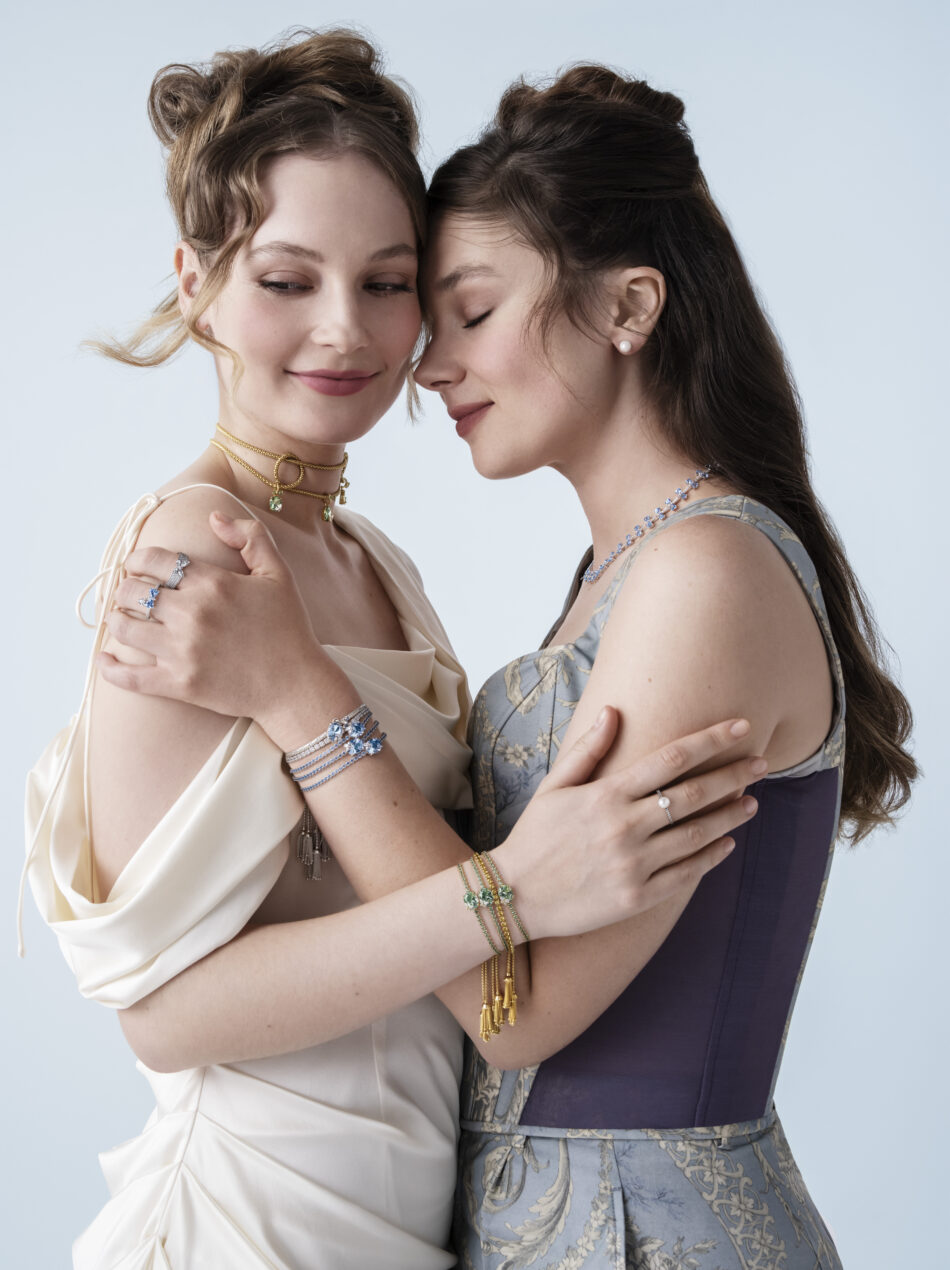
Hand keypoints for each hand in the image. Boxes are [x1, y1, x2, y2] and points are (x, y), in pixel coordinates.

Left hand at [98, 513, 325, 726]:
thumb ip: (250, 538)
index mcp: (212, 583)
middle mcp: (192, 614)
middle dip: (125, 588)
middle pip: (132, 591)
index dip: (137, 560)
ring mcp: (182, 651)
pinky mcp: (179, 684)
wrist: (296, 685)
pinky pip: (129, 676)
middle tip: (130, 594)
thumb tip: (213, 517)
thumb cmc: (288, 629)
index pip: (154, 560)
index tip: (136, 566)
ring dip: (118, 620)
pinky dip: (111, 668)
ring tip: (124, 620)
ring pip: (124, 628)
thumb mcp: (278, 575)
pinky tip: (105, 660)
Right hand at [496, 712, 761, 939]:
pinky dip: (711, 857)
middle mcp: (624, 827)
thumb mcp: (553, 786)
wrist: (514, 896)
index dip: (710, 740)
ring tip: (752, 803)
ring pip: (697, 834)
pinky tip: (726, 843)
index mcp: (606, 795)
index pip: (670, 758)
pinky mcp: (637, 897)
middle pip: (694, 794)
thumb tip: (613, 711)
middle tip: (761, 763)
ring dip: (730, 816)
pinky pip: (686, 874)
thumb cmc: (534, 836)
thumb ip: (587, 749)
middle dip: (733, 775)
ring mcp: (633, 864)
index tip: (739, 726)